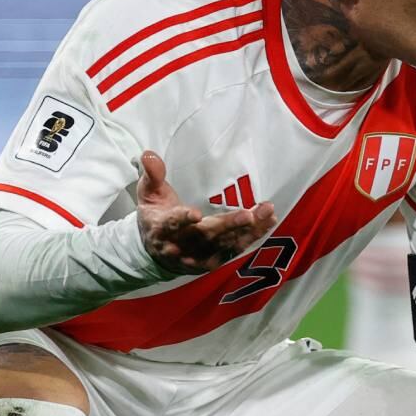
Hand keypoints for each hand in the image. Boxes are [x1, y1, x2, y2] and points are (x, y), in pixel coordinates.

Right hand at [136, 151, 275, 273]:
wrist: (156, 253)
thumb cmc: (155, 215)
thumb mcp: (148, 194)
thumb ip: (152, 175)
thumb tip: (149, 154)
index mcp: (161, 228)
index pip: (171, 224)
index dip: (182, 220)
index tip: (195, 215)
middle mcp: (180, 246)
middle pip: (205, 236)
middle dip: (228, 226)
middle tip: (249, 215)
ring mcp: (198, 256)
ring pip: (224, 245)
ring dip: (247, 230)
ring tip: (266, 213)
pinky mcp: (213, 261)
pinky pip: (235, 249)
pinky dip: (252, 236)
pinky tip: (268, 222)